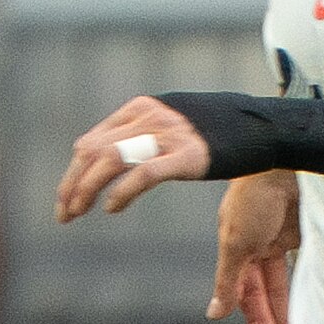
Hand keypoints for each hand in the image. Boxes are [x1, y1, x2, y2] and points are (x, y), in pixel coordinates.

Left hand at [56, 96, 210, 221]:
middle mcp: (148, 118)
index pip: (92, 142)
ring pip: (109, 160)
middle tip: (63, 214)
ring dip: (86, 190)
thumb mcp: (171, 125)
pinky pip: (143, 173)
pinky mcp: (185, 155)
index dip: (73, 173)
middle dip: (72, 185)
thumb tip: (110, 156)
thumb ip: (142, 135)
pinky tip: (112, 208)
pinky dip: (121, 192)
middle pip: (93, 152)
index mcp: (140, 109)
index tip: (66, 199)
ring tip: (77, 213)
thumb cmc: (216, 131)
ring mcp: (166, 136)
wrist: (260, 126)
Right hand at [208, 170, 300, 323]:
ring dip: (292, 308)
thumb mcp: (235, 242)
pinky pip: (307, 265)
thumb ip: (227, 280)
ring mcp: (285, 237)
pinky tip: (317, 304)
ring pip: (288, 281)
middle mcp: (260, 243)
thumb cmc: (255, 193)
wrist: (289, 159)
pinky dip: (311, 285)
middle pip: (267, 291)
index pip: (244, 291)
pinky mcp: (309, 230)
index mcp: (237, 245)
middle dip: (274, 320)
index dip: (254, 318)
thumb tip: (214, 313)